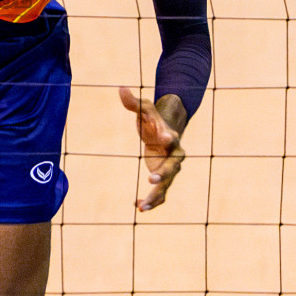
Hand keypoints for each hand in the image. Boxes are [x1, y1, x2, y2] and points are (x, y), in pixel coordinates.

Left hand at [120, 87, 185, 211]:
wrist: (163, 131)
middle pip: (172, 167)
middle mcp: (174, 155)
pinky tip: (138, 207)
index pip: (172, 139)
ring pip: (166, 186)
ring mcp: (169, 168)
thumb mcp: (144, 108)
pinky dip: (152, 201)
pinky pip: (160, 193)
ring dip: (156, 196)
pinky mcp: (163, 177)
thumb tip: (121, 88)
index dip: (169, 139)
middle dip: (163, 173)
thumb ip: (133, 102)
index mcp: (170, 137)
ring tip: (143, 207)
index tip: (167, 138)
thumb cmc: (153, 118)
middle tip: (151, 178)